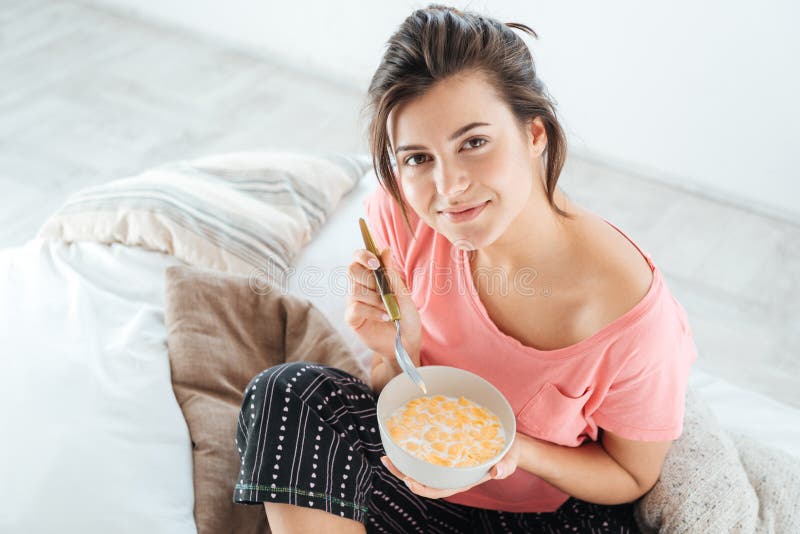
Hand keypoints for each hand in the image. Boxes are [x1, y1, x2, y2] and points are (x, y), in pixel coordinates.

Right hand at [345, 247, 421, 364]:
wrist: (407, 341)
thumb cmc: (406, 316)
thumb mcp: (403, 293)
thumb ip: (391, 274)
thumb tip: (385, 250)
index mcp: (372, 276)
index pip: (358, 257)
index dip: (363, 255)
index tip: (375, 263)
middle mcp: (360, 286)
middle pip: (352, 270)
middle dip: (370, 278)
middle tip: (384, 290)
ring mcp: (354, 302)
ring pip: (356, 290)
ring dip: (376, 299)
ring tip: (390, 309)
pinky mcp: (352, 318)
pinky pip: (357, 308)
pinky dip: (373, 312)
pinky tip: (386, 317)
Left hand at [379, 434, 520, 498]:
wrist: (508, 442)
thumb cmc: (508, 453)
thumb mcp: (510, 459)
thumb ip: (506, 467)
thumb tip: (498, 472)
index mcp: (462, 479)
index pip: (439, 489)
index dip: (422, 488)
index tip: (409, 480)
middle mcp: (450, 473)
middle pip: (422, 478)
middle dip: (403, 473)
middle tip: (387, 461)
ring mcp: (446, 463)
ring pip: (419, 467)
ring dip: (402, 462)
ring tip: (387, 453)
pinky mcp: (444, 450)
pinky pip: (425, 453)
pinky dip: (412, 449)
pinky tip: (402, 439)